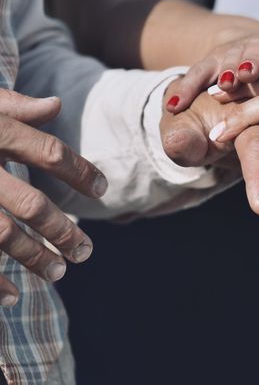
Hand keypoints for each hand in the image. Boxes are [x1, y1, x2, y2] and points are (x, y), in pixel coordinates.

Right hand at [0, 90, 107, 305]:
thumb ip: (12, 106)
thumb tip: (56, 105)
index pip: (48, 152)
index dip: (80, 171)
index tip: (103, 189)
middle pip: (31, 204)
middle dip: (63, 230)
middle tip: (86, 250)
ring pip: (1, 235)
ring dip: (33, 258)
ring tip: (59, 271)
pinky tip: (11, 296)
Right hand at [165, 31, 258, 113]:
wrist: (253, 64)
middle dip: (253, 59)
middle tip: (246, 73)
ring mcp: (235, 54)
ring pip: (226, 57)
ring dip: (221, 71)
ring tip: (218, 86)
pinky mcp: (210, 65)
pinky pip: (195, 75)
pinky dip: (185, 89)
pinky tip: (174, 103)